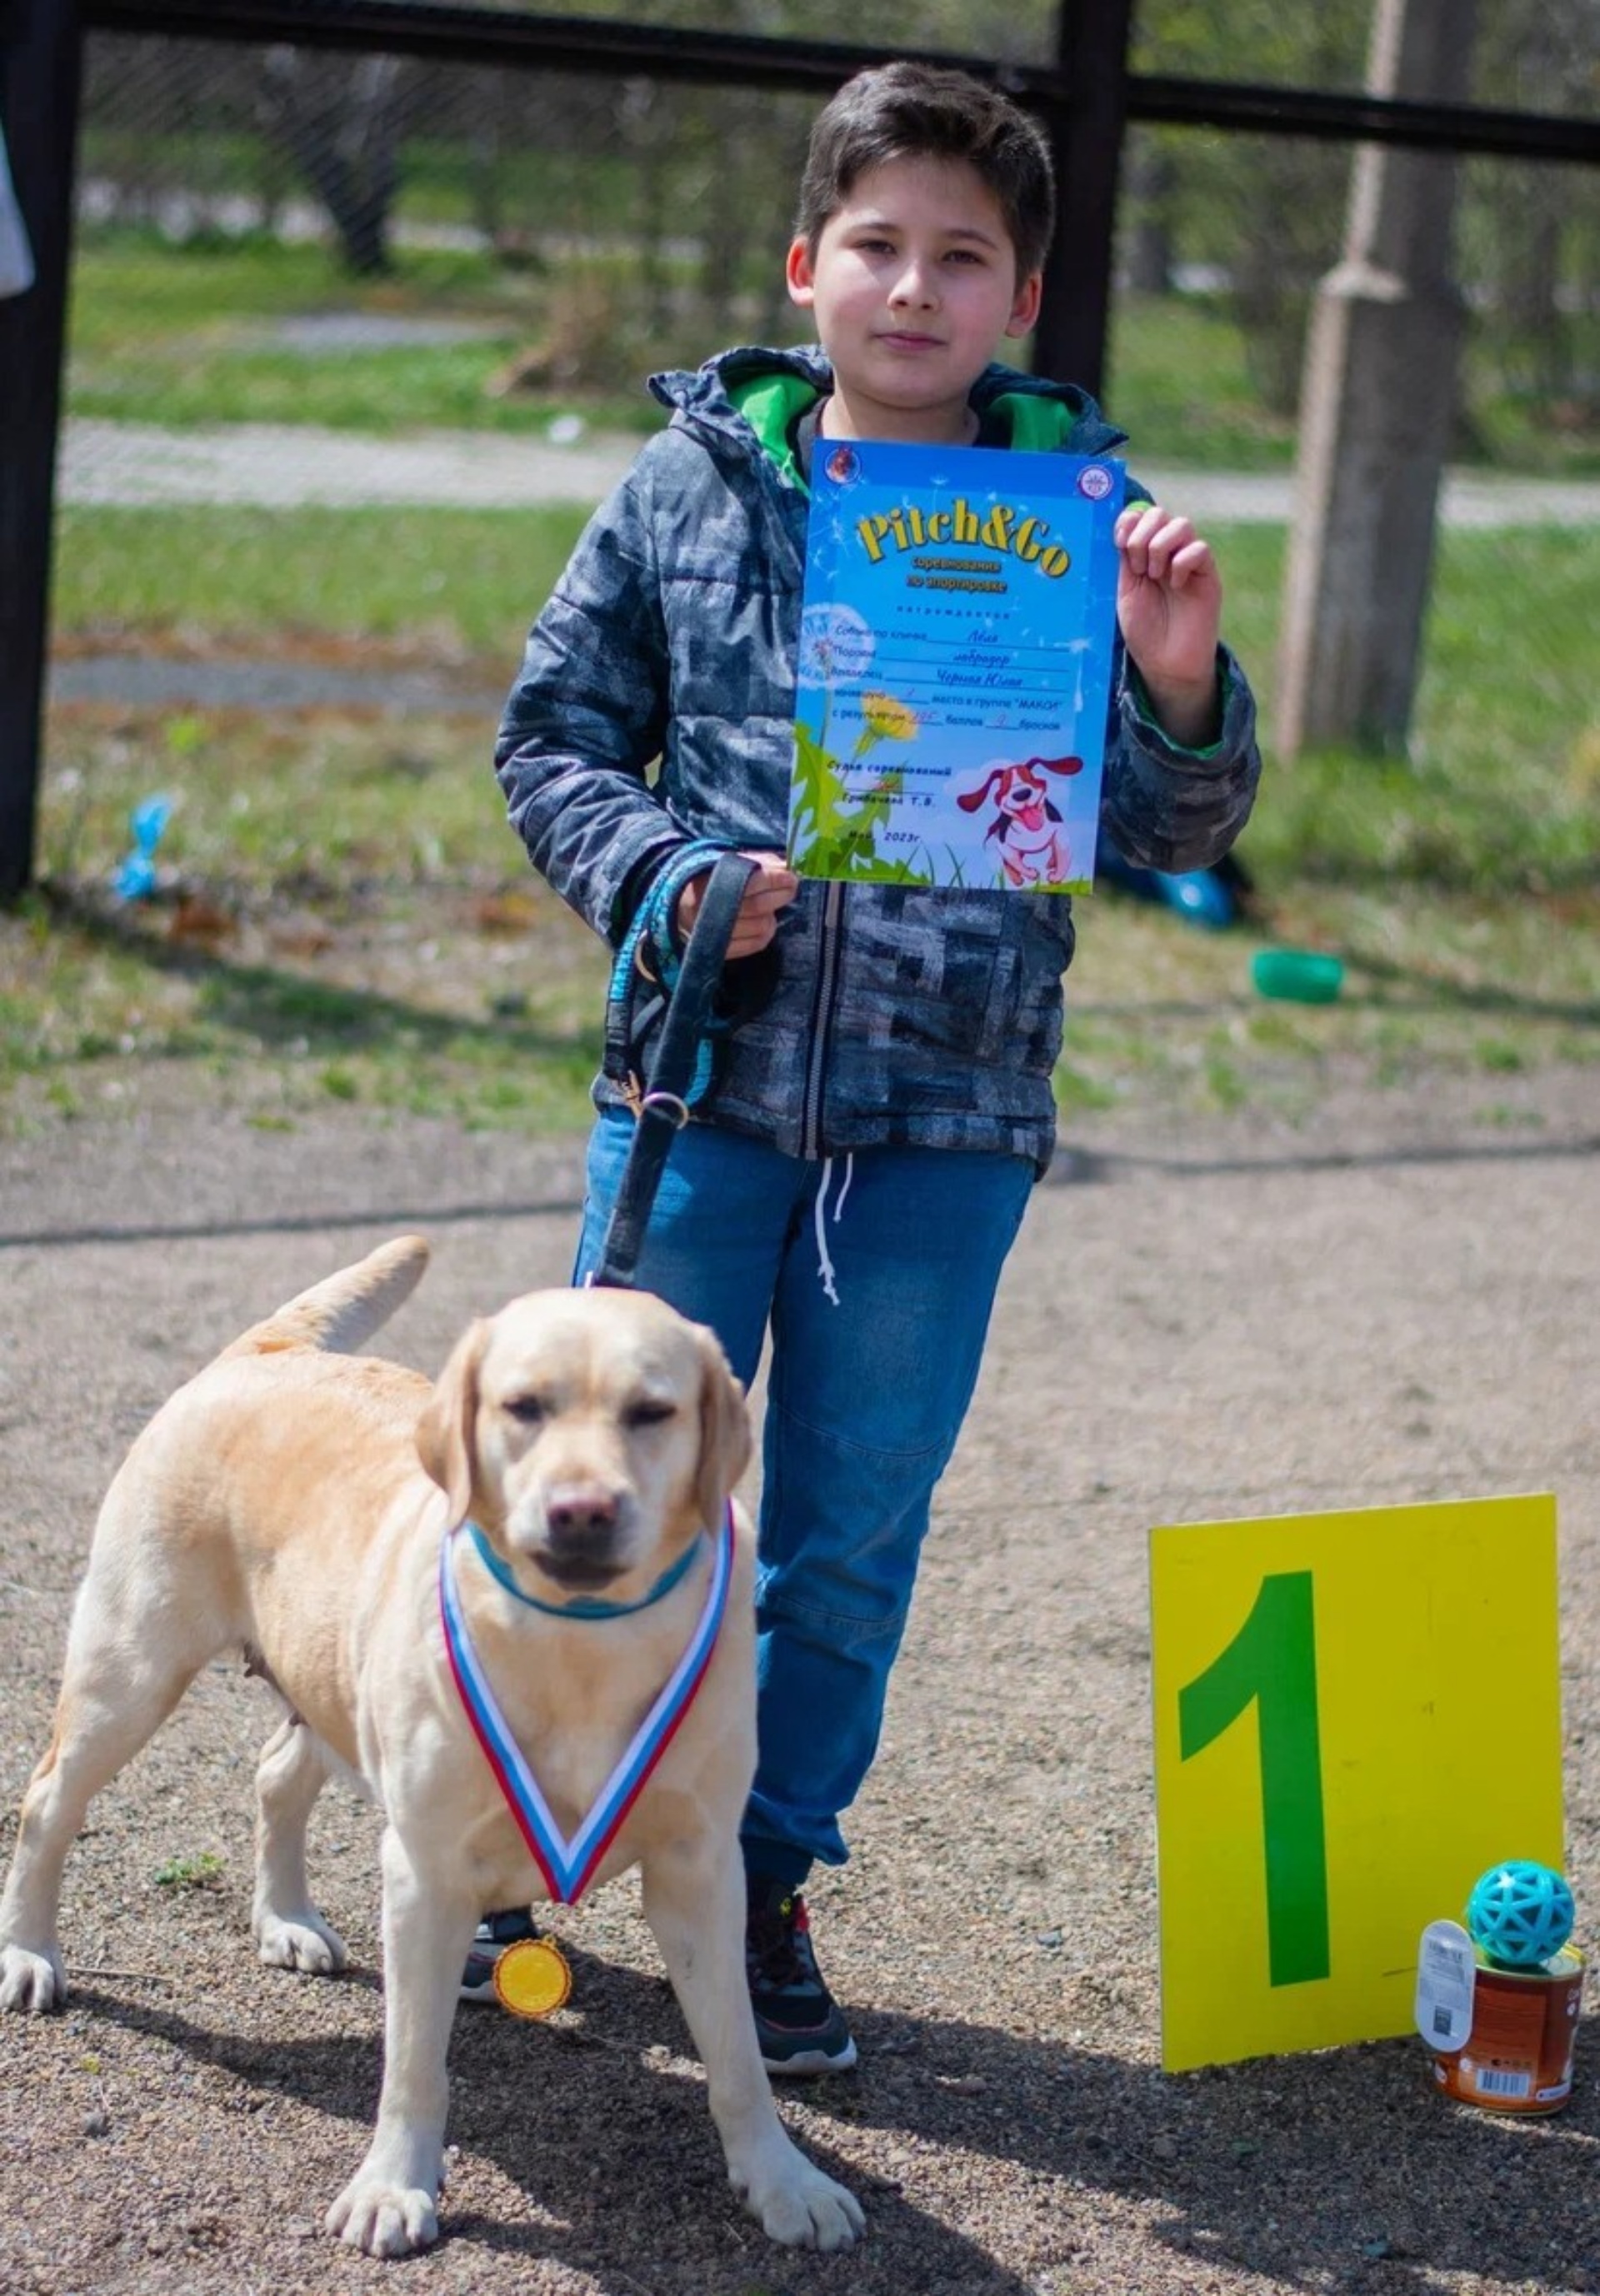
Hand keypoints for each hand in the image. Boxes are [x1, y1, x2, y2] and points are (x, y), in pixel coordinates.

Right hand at [674, 849, 797, 957]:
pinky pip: (754, 945)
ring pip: (759, 927)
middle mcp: (711, 909)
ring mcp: (715, 933)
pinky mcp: (720, 950)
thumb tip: (786, 866)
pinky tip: (765, 924)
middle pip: (758, 906)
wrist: (675, 909)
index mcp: (710, 882)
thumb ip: (756, 862)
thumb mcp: (725, 864)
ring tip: (771, 908)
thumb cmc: (707, 881)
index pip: (751, 881)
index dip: (776, 879)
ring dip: (772, 916)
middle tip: (790, 888)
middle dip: (781, 895)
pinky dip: (766, 934)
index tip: (791, 876)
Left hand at [1115, 502, 1224, 747]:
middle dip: (1143, 535)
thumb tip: (1125, 522)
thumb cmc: (1145, 631)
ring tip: (1155, 576)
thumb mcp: (1127, 591)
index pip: (1141, 516)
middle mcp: (1168, 553)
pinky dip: (1182, 563)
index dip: (1129, 520)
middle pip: (1160, 514)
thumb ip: (1126, 558)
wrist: (1165, 663)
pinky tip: (1176, 585)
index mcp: (1145, 554)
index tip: (1119, 542)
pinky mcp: (1208, 576)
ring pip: (1182, 524)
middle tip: (1138, 567)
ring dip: (1160, 547)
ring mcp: (1189, 562)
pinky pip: (1200, 549)